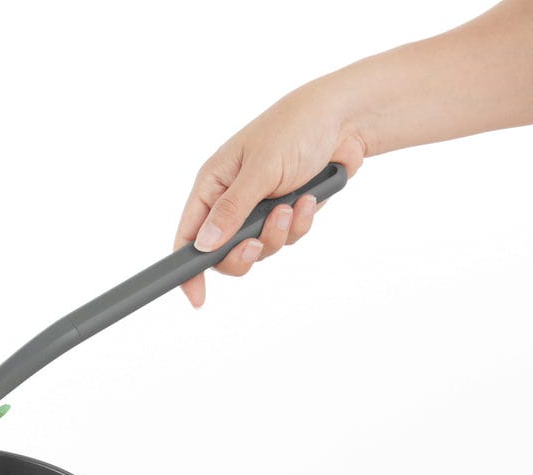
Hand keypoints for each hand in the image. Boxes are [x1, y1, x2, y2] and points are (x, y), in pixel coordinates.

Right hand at [174, 84, 368, 306]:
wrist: (344, 120)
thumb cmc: (294, 128)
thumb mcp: (259, 169)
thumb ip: (231, 210)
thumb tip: (203, 245)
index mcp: (213, 184)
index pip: (189, 235)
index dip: (188, 268)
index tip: (196, 296)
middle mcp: (232, 200)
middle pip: (223, 253)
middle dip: (243, 254)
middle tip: (256, 244)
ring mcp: (260, 209)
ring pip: (259, 249)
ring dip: (277, 234)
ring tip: (291, 206)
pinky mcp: (286, 213)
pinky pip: (287, 238)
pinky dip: (299, 224)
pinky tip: (308, 199)